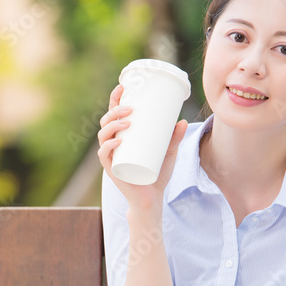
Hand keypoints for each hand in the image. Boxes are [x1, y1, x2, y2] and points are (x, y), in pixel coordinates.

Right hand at [98, 83, 188, 212]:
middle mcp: (113, 144)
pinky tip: (116, 141)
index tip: (123, 86)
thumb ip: (175, 138)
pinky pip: (104, 155)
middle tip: (131, 108)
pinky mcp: (111, 169)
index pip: (114, 114)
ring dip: (112, 125)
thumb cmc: (157, 174)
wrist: (152, 199)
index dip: (114, 99)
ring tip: (128, 123)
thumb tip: (182, 121)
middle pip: (106, 121)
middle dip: (115, 111)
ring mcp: (111, 156)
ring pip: (103, 135)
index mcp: (122, 136)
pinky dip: (108, 147)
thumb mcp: (169, 152)